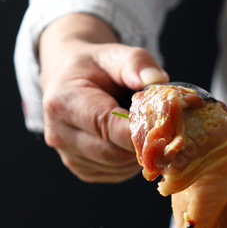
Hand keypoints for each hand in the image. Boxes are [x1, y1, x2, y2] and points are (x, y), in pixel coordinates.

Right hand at [39, 13, 167, 181]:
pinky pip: (115, 173)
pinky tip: (134, 141)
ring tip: (148, 130)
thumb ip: (136, 63)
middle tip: (167, 129)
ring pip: (117, 166)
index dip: (139, 130)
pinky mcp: (81, 169)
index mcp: (64, 101)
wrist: (70, 80)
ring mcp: (68, 155)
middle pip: (113, 152)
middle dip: (144, 144)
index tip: (166, 125)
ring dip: (140, 153)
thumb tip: (157, 80)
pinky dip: (131, 161)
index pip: (107, 126)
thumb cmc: (94, 67)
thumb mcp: (114, 54)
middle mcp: (59, 133)